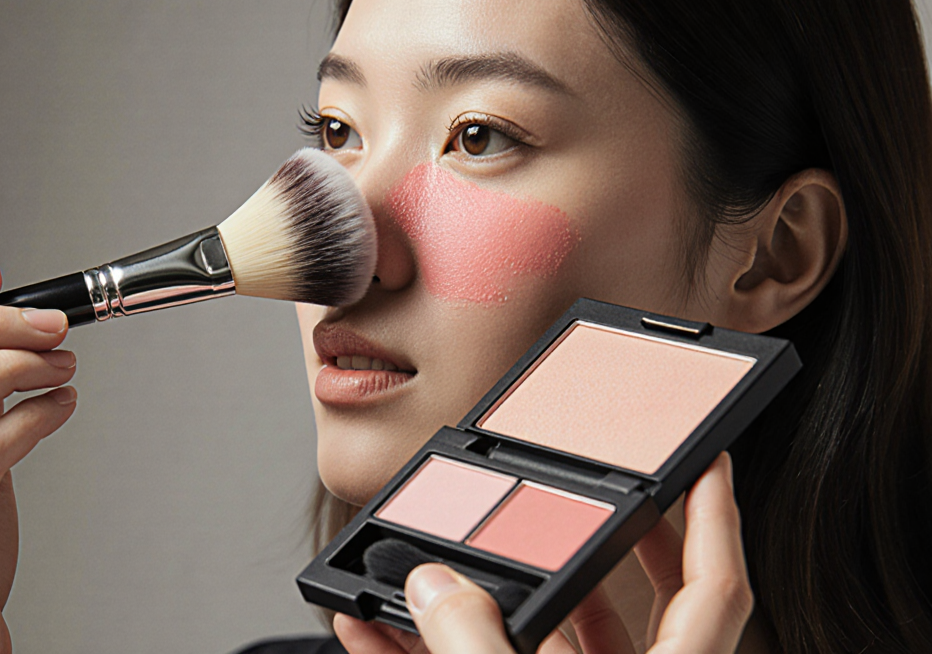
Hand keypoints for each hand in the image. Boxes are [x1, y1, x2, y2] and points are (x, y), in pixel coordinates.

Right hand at [334, 453, 752, 653]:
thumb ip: (472, 648)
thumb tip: (435, 587)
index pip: (716, 589)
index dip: (717, 517)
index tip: (709, 459)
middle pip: (639, 604)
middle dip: (605, 540)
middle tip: (584, 488)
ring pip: (551, 645)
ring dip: (494, 601)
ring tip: (451, 558)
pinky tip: (376, 636)